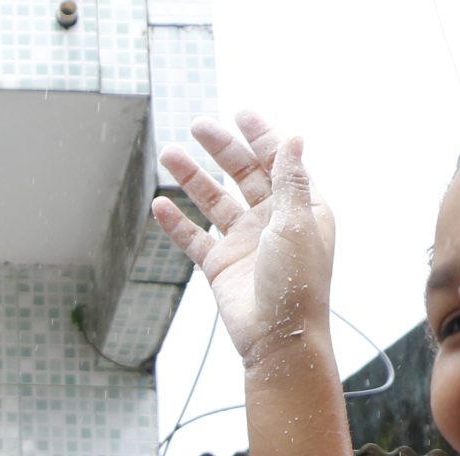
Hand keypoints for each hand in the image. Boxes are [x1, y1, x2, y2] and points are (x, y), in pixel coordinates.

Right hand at [152, 113, 338, 369]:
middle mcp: (271, 220)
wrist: (278, 337)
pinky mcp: (220, 265)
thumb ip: (291, 179)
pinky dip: (177, 222)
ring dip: (192, 178)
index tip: (240, 114)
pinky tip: (160, 205)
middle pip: (243, 174)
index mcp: (300, 207)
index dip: (260, 136)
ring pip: (214, 201)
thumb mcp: (296, 223)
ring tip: (169, 155)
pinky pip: (194, 238)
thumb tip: (294, 138)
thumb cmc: (297, 284)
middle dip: (221, 148)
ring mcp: (244, 242)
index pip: (278, 161)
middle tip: (197, 126)